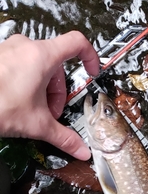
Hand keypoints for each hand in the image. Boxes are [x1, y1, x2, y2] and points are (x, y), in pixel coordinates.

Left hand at [0, 31, 99, 159]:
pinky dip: (25, 84)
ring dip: (41, 89)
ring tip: (32, 109)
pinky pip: (20, 66)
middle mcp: (25, 47)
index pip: (77, 43)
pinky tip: (16, 102)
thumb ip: (64, 137)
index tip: (92, 72)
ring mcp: (9, 50)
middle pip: (55, 64)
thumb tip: (81, 149)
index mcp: (42, 56)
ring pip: (37, 66)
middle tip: (50, 111)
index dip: (90, 57)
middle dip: (57, 91)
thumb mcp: (37, 124)